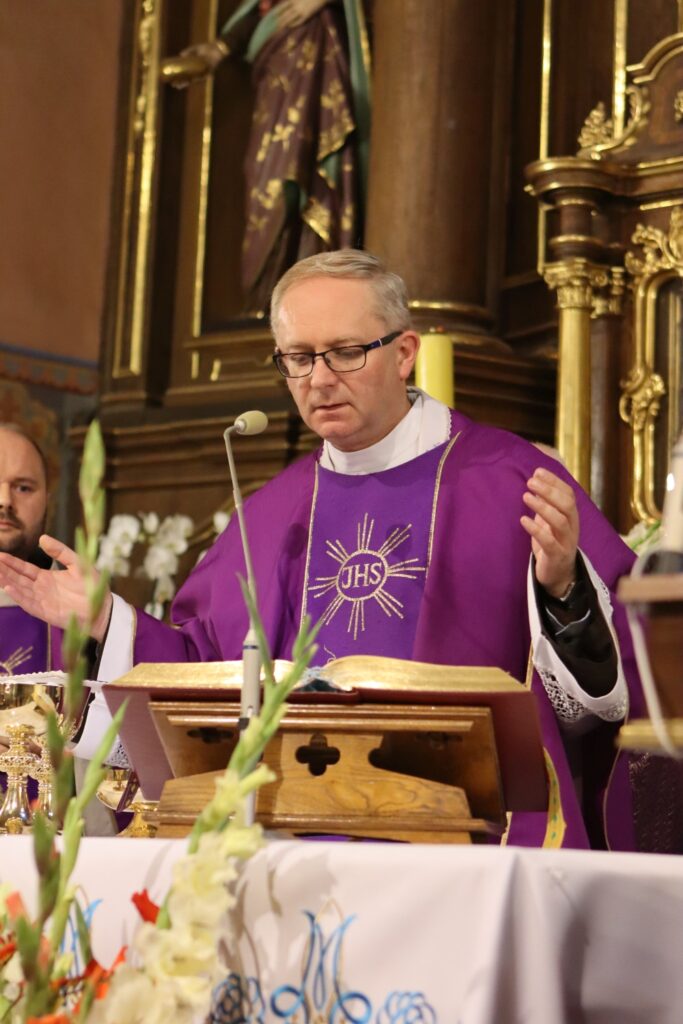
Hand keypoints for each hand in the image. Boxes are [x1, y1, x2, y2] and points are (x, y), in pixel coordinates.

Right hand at [0, 535, 112, 642]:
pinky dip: (19, 597)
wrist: (102, 608)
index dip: (12, 562)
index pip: (24, 569)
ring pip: (20, 590)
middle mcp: (40, 589)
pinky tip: (8, 588)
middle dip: (5, 570)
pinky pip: (29, 604)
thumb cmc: (92, 586)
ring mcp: (42, 601)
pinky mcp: (45, 612)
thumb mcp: (78, 563)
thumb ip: (60, 551)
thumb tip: (42, 537)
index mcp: (47, 577)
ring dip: (7, 582)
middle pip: (18, 578)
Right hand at [162, 42, 227, 88]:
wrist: (217, 48)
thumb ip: (188, 52)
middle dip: (182, 83)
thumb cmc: (207, 48)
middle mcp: (200, 72)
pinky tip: (189, 81)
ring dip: (187, 83)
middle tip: (175, 86)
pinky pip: (200, 77)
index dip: (181, 78)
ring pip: (194, 80)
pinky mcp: (208, 72)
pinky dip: (194, 79)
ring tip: (179, 85)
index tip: (174, 81)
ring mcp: (204, 73)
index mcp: (196, 68)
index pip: (187, 74)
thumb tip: (180, 55)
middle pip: (189, 79)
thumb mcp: (195, 49)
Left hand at [274, 0, 329, 29]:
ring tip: (278, 28)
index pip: (282, 6)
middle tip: (272, 25)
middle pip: (284, 14)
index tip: (271, 15)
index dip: (276, 11)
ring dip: (284, 23)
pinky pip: (299, 21)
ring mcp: (301, 11)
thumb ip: (291, 1)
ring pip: (290, 18)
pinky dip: (293, 24)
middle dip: (278, 19)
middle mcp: (296, 5)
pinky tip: (289, 26)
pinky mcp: (307, 15)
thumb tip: (285, 3)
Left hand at [520, 468, 578, 597]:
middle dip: (549, 490)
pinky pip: (549, 542)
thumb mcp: (549, 521)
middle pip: (567, 504)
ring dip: (543, 506)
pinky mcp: (557, 556)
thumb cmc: (552, 543)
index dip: (554, 481)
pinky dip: (536, 529)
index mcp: (572, 516)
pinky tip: (523, 519)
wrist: (558, 575)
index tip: (538, 471)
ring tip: (526, 496)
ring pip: (560, 521)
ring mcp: (567, 542)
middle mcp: (573, 527)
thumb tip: (536, 480)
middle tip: (530, 482)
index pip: (568, 494)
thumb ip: (546, 503)